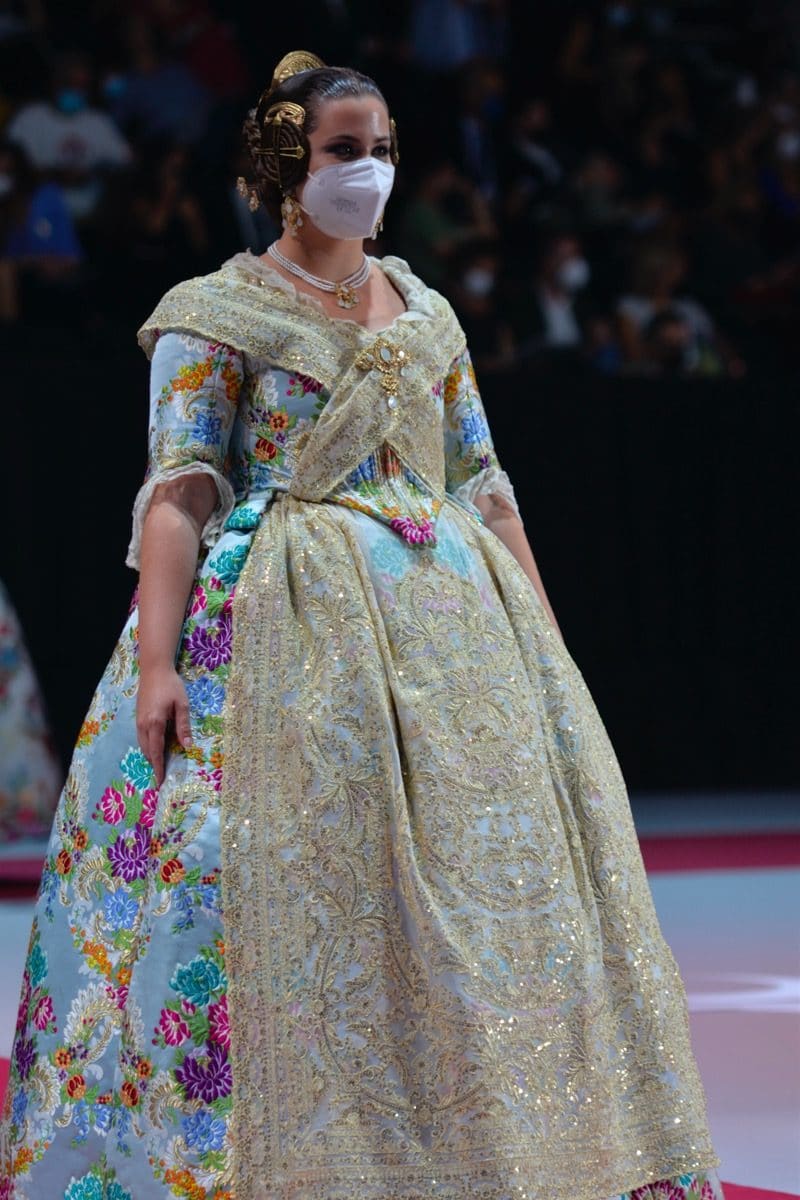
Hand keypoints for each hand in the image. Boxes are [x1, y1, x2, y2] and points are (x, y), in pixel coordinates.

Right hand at [136, 665, 192, 787]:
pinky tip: (156, 748)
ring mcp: (139, 721)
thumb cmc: (171, 685)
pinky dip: (148, 747)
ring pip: (143, 746)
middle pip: (148, 751)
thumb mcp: (181, 705)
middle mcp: (144, 725)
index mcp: (155, 723)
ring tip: (160, 766)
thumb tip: (187, 746)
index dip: (159, 768)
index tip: (160, 781)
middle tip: (162, 777)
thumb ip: (183, 726)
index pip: (157, 752)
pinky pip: (141, 738)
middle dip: (154, 765)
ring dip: (151, 757)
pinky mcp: (138, 717)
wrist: (154, 670)